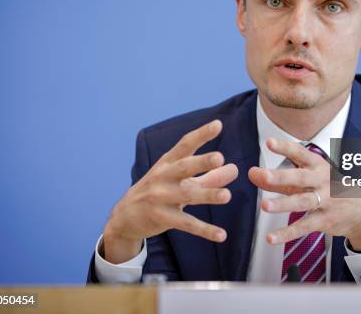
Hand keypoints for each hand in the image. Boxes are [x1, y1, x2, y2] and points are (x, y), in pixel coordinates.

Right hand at [102, 120, 237, 263]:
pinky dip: (204, 230)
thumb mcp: (180, 180)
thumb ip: (208, 176)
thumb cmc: (158, 191)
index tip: (218, 124)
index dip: (201, 135)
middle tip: (219, 158)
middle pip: (183, 167)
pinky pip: (186, 224)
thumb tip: (235, 169)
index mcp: (168, 163)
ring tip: (227, 195)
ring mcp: (160, 197)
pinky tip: (221, 235)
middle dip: (201, 162)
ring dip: (207, 195)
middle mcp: (163, 177)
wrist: (124, 216)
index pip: (185, 145)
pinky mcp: (161, 218)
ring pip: (187, 195)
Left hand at [248, 138, 360, 251]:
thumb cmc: (328, 188)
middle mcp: (322, 181)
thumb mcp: (308, 178)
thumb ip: (280, 178)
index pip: (300, 153)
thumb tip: (251, 173)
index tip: (269, 142)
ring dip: (283, 204)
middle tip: (263, 174)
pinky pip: (304, 227)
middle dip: (281, 176)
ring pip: (302, 202)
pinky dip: (287, 233)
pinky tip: (271, 238)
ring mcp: (325, 201)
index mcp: (318, 165)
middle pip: (300, 178)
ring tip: (264, 206)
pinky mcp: (325, 220)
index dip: (284, 147)